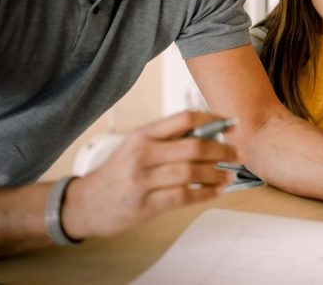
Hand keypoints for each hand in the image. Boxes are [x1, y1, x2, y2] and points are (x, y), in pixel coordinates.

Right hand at [62, 111, 237, 239]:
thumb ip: (168, 140)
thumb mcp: (137, 147)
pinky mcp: (144, 204)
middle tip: (236, 154)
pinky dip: (205, 193)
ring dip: (216, 174)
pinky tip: (215, 191)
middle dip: (222, 150)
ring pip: (191, 172)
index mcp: (143, 135)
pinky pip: (183, 196)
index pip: (184, 118)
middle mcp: (142, 154)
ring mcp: (142, 180)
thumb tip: (211, 134)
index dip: (213, 120)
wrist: (86, 204)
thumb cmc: (120, 172)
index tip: (231, 125)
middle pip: (193, 146)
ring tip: (228, 175)